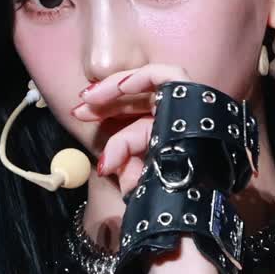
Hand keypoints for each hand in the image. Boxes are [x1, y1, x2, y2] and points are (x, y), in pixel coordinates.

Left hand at [69, 63, 191, 197]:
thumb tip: (105, 166)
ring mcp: (186, 105)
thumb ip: (124, 171)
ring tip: (90, 96)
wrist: (195, 198)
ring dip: (116, 86)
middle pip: (138, 102)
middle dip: (105, 103)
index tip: (86, 134)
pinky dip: (141, 77)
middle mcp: (179, 120)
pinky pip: (166, 75)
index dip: (109, 129)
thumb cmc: (172, 194)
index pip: (135, 125)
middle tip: (79, 110)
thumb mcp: (140, 182)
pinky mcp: (192, 94)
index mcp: (170, 138)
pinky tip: (120, 86)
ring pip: (149, 84)